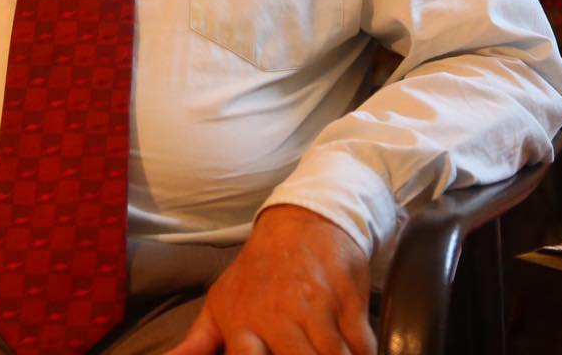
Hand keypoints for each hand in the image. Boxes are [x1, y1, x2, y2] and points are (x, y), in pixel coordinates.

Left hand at [164, 206, 374, 354]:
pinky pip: (362, 346)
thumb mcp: (222, 300)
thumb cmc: (258, 271)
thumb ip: (199, 341)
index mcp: (245, 322)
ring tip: (327, 353)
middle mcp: (281, 317)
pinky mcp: (350, 301)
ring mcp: (318, 309)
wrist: (303, 220)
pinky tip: (353, 352)